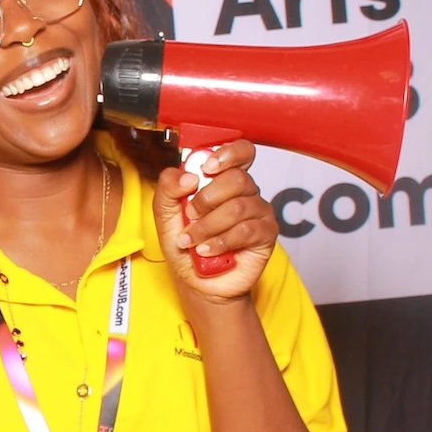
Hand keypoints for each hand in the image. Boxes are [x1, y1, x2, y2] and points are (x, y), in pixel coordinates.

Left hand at [153, 140, 277, 306]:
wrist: (196, 280)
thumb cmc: (186, 244)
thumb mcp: (165, 214)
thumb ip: (168, 188)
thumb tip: (187, 176)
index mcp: (225, 179)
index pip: (241, 151)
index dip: (228, 154)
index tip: (207, 167)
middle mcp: (246, 192)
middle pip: (237, 179)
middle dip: (206, 199)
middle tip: (190, 215)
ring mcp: (259, 212)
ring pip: (238, 207)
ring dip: (207, 226)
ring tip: (192, 241)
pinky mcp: (266, 235)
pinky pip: (246, 231)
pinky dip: (220, 241)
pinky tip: (207, 250)